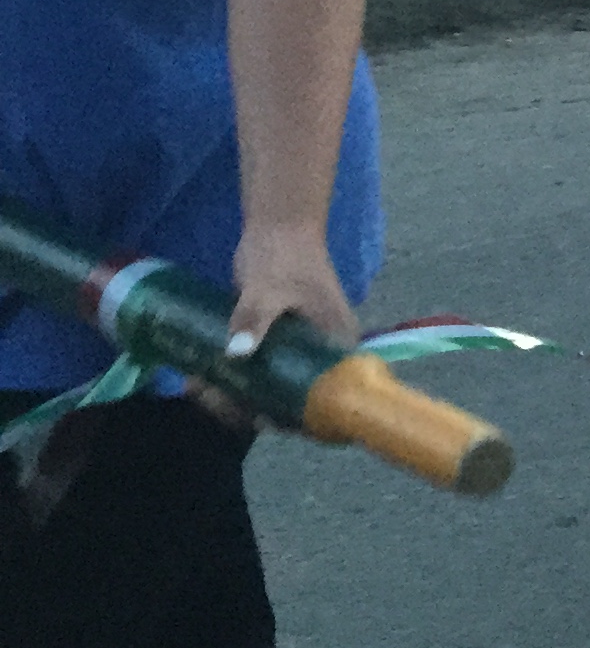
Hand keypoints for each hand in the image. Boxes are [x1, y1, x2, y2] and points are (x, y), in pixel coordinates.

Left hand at [203, 221, 357, 425]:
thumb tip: (236, 353)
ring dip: (232, 396)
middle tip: (208, 394)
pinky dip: (231, 381)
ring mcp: (299, 352)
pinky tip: (200, 378)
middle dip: (247, 407)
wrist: (278, 227)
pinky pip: (257, 375)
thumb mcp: (269, 288)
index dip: (293, 420)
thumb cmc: (285, 256)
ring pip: (270, 391)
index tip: (252, 417)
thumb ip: (253, 318)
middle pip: (290, 402)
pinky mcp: (277, 345)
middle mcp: (322, 356)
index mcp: (336, 347)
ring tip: (196, 384)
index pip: (324, 400)